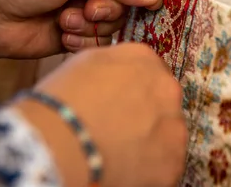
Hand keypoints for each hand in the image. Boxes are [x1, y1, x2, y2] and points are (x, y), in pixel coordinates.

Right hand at [14, 43, 187, 186]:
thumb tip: (117, 77)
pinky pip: (166, 166)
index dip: (133, 92)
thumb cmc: (61, 104)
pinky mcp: (172, 161)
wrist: (58, 143)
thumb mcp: (83, 63)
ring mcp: (173, 125)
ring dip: (150, 144)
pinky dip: (150, 171)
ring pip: (168, 135)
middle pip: (162, 103)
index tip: (121, 106)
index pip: (149, 72)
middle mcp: (166, 88)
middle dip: (146, 116)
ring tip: (118, 154)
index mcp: (143, 60)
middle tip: (118, 132)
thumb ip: (112, 65)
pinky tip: (124, 169)